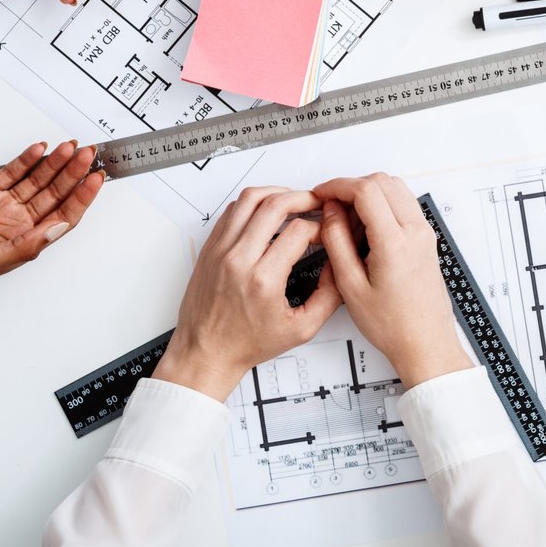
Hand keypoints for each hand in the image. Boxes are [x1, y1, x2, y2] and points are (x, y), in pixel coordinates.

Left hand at [154, 188, 341, 400]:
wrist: (206, 353)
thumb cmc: (246, 344)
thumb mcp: (301, 329)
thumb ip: (329, 296)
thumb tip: (339, 266)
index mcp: (263, 280)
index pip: (299, 231)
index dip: (320, 227)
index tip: (326, 233)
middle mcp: (238, 260)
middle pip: (275, 205)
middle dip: (303, 198)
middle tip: (316, 202)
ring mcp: (220, 251)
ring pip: (249, 200)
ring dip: (276, 193)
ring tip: (292, 200)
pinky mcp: (209, 249)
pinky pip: (230, 211)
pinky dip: (251, 204)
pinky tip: (265, 212)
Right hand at [312, 173, 469, 387]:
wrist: (425, 342)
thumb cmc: (393, 325)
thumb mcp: (350, 286)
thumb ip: (337, 242)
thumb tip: (330, 212)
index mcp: (395, 242)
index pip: (366, 190)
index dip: (338, 186)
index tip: (321, 194)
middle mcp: (416, 232)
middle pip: (383, 182)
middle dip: (352, 186)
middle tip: (331, 207)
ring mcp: (425, 234)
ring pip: (395, 189)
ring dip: (369, 194)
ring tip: (346, 221)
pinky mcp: (426, 239)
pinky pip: (404, 205)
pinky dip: (382, 205)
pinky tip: (364, 229)